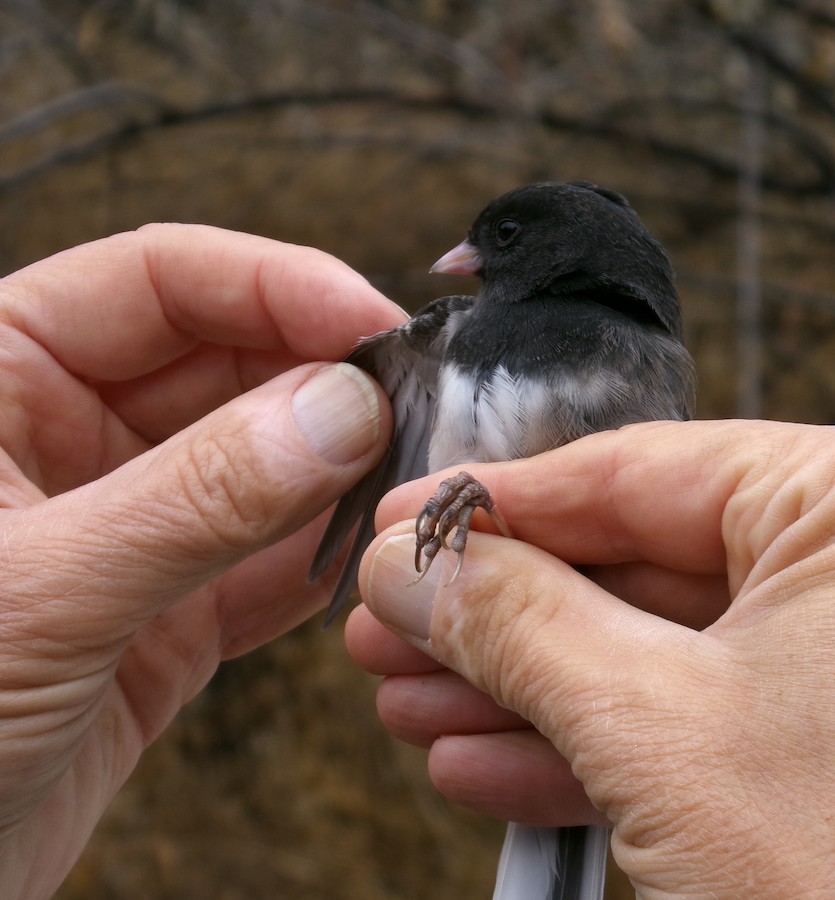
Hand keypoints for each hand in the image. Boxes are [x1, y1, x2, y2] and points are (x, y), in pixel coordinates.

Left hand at [0, 224, 402, 897]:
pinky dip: (323, 566)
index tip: (372, 325)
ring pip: (263, 468)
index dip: (275, 288)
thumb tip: (339, 411)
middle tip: (416, 412)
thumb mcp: (38, 593)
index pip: (156, 282)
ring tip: (404, 486)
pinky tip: (363, 562)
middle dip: (326, 385)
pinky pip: (268, 567)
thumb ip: (197, 496)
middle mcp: (63, 441)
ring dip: (338, 477)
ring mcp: (125, 532)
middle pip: (229, 366)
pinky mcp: (164, 621)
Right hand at [348, 419, 834, 896]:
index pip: (644, 468)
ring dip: (541, 680)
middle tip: (396, 621)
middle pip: (652, 556)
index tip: (404, 521)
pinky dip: (616, 734)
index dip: (501, 501)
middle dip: (508, 611)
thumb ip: (515, 621)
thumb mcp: (652, 734)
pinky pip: (727, 702)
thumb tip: (414, 563)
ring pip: (678, 637)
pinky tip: (495, 759)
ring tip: (419, 699)